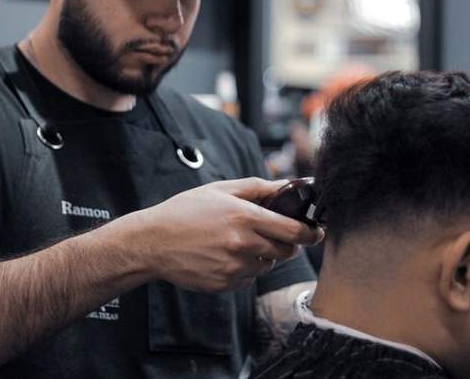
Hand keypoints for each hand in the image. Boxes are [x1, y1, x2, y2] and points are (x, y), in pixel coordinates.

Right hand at [136, 177, 322, 291]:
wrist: (152, 242)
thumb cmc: (185, 211)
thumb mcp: (220, 190)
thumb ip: (257, 187)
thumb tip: (286, 185)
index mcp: (245, 217)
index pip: (294, 231)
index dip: (310, 232)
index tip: (316, 231)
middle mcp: (243, 244)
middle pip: (285, 251)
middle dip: (286, 243)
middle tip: (274, 234)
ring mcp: (234, 268)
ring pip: (266, 265)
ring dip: (262, 255)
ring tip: (238, 242)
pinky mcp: (225, 284)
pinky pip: (248, 278)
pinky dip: (243, 268)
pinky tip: (223, 255)